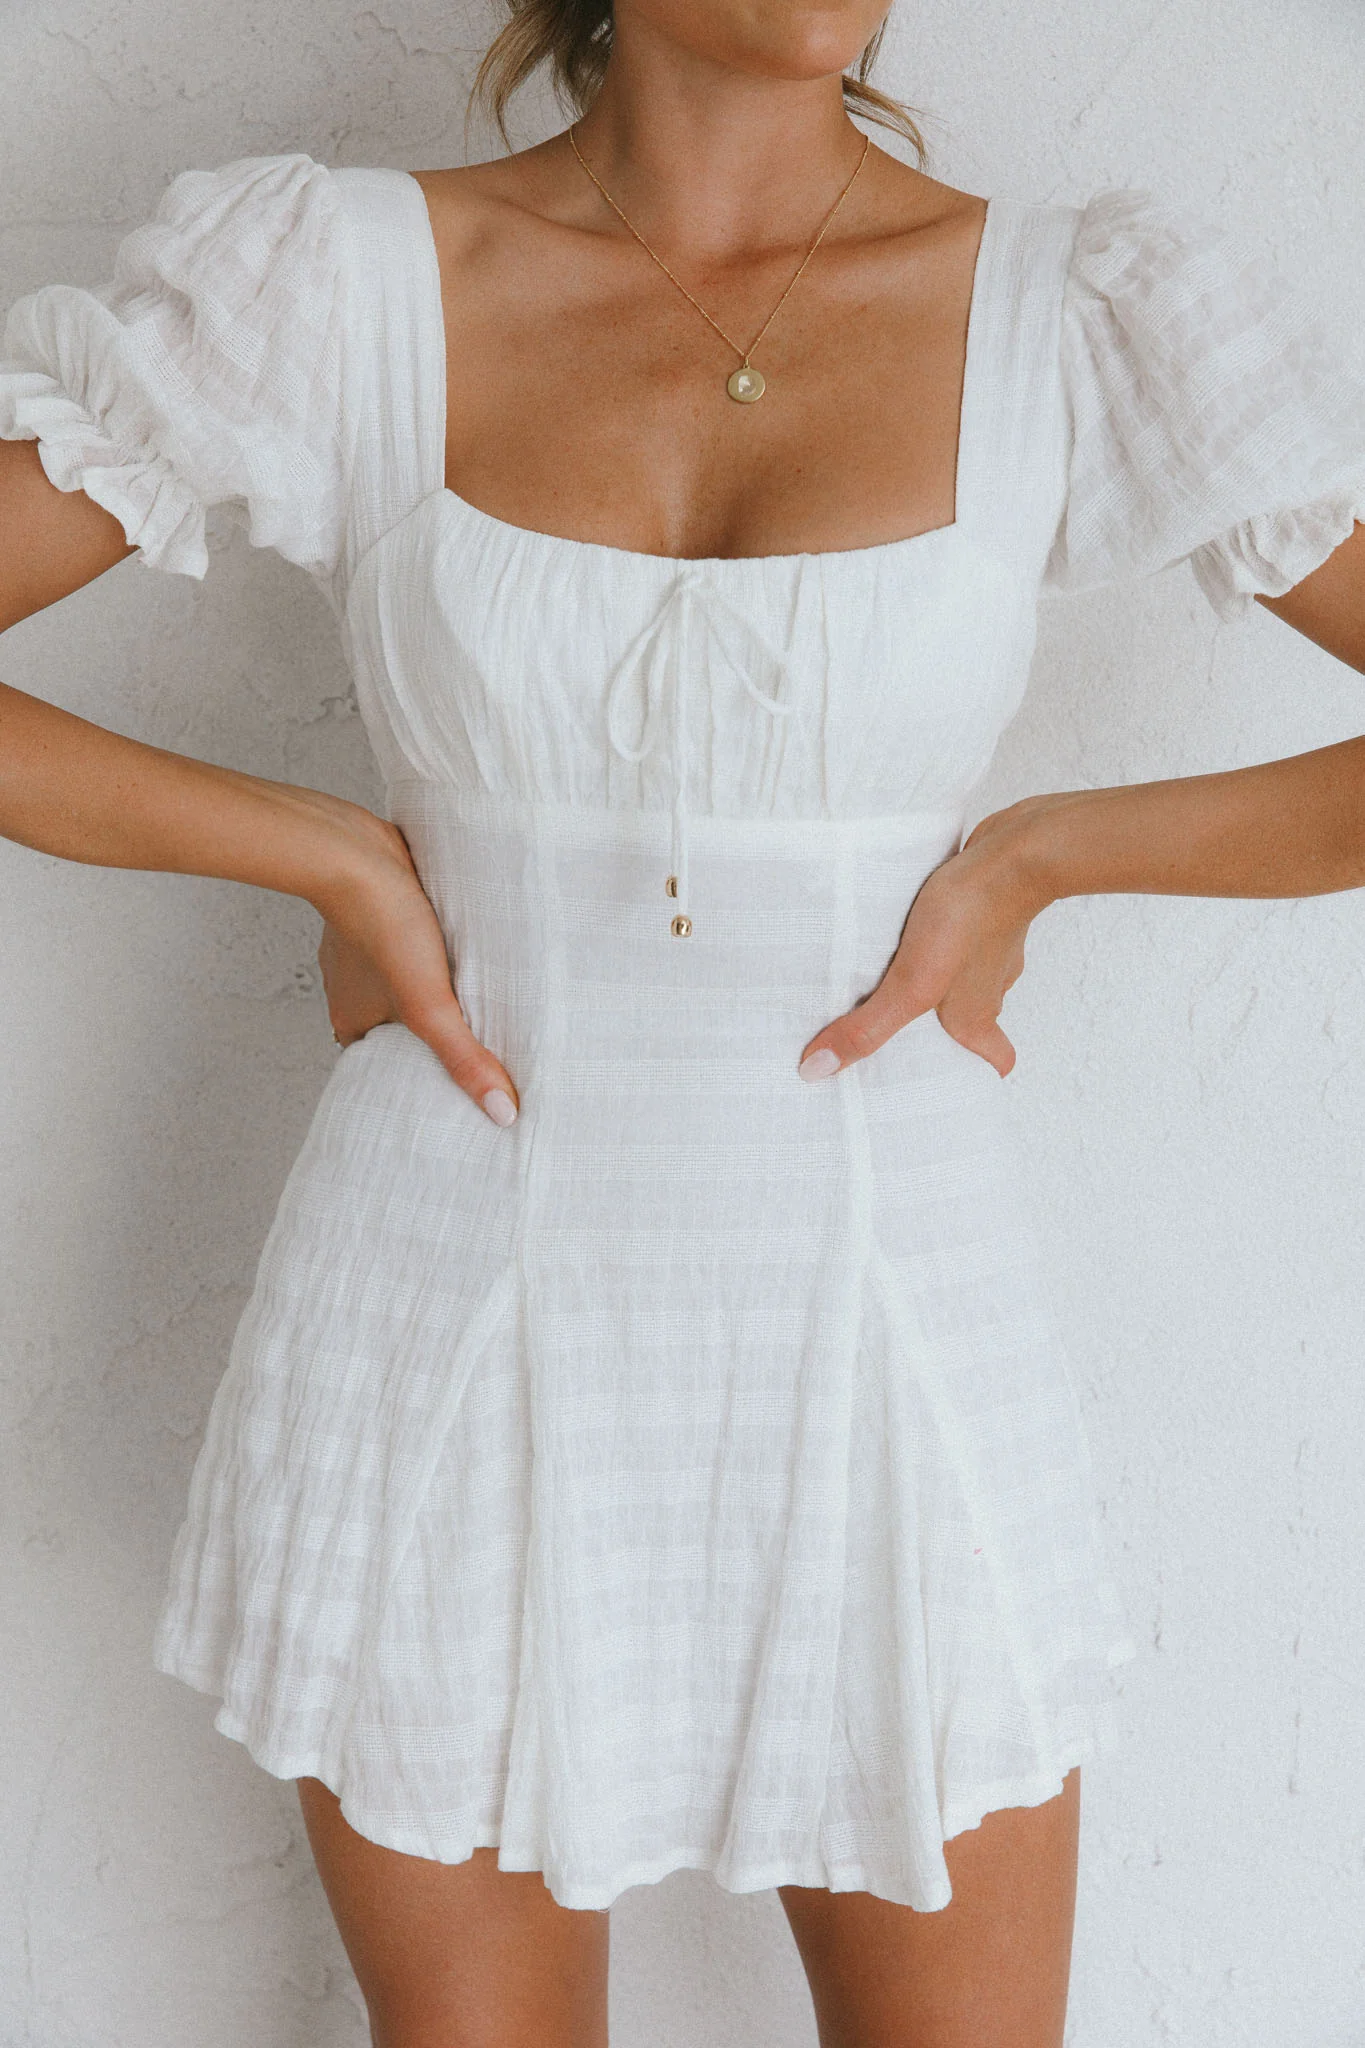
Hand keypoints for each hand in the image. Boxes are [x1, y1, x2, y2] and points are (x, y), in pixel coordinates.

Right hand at [313, 809, 518, 1127]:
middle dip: (438, 1031)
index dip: (421, 1076)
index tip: (454, 1087)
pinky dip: (438, 948)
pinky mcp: (388, 914)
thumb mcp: (430, 1006)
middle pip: (402, 1024)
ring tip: (484, 997)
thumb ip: (464, 1058)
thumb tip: (501, 1113)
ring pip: (411, 981)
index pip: (388, 1065)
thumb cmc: (383, 926)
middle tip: (482, 1045)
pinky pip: (416, 942)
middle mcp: (354, 990)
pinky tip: (467, 948)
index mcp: (352, 1021)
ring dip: (441, 986)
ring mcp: (368, 950)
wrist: (357, 851)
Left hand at [797, 797, 1061, 1082]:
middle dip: (932, 1025)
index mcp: (978, 1016)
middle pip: (967, 1019)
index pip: (993, 1062)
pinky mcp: (982, 911)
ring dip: (927, 977)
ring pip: (958, 975)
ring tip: (882, 973)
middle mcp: (988, 986)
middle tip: (893, 1027)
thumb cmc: (972, 919)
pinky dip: (933, 936)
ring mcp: (989, 947)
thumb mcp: (910, 984)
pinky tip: (903, 924)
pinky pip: (955, 934)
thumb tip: (819, 1070)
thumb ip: (868, 1028)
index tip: (944, 1079)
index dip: (974, 1075)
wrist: (1014, 851)